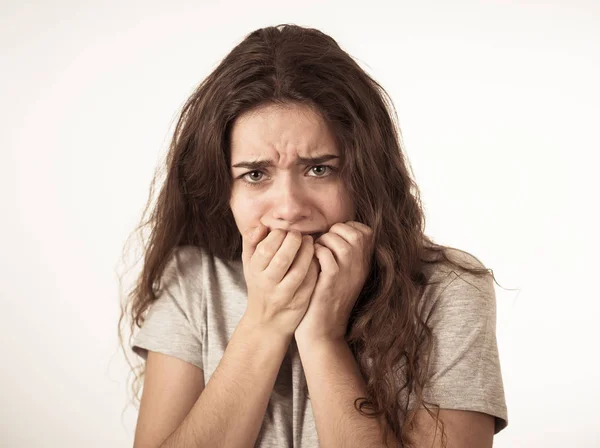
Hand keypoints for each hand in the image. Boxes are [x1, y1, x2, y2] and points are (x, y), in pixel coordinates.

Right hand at [241, 223, 319, 337]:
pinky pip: (310, 282)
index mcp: (255, 271)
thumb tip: (261, 224)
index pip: (266, 248)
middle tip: (300, 235)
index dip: (279, 235)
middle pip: (283, 258)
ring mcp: (284, 295)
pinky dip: (315, 267)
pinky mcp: (299, 303)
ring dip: (308, 252)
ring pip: (299, 270)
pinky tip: (317, 258)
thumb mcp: (249, 265)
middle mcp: (267, 284)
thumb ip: (251, 242)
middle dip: (295, 241)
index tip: (286, 231)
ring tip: (310, 243)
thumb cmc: (259, 285)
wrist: (266, 322)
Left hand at [294, 221, 373, 343]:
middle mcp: (359, 268)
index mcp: (363, 265)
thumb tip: (329, 232)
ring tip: (316, 253)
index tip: (332, 239)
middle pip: (357, 234)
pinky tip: (311, 262)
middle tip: (323, 245)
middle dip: (336, 232)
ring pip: (342, 242)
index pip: (365, 232)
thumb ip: (340, 255)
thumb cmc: (324, 300)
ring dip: (324, 242)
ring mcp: (347, 276)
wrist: (322, 332)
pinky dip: (316, 253)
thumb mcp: (340, 275)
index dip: (347, 228)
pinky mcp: (331, 283)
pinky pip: (326, 256)